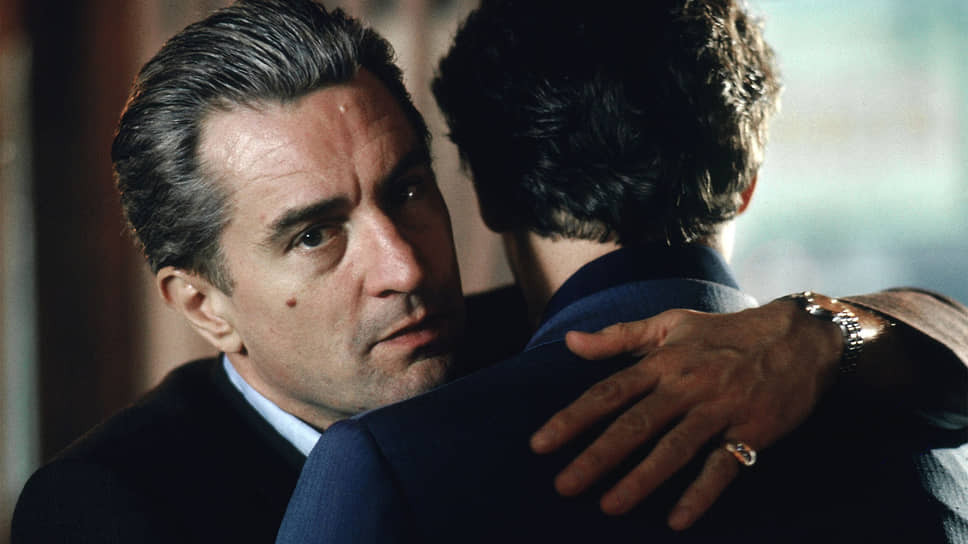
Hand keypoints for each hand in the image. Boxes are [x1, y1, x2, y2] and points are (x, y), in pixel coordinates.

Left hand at [529, 300, 843, 529]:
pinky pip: (724, 466)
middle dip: (597, 456)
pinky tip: (677, 519)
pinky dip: (701, 494)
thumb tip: (570, 342)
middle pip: (634, 424)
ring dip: (641, 479)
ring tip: (610, 507)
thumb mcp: (670, 325)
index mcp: (662, 362)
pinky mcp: (751, 431)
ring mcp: (719, 409)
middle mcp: (686, 386)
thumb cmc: (725, 332)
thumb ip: (618, 337)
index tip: (540, 444)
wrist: (799, 337)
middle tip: (564, 485)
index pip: (608, 392)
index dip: (572, 418)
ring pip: (674, 448)